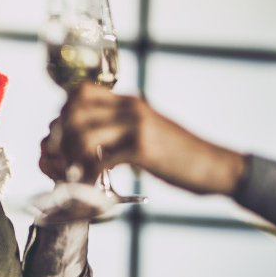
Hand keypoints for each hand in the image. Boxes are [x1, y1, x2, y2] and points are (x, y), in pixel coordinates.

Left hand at [43, 83, 246, 195]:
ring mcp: (137, 127)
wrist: (216, 166)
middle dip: (60, 137)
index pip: (80, 91)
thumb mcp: (149, 129)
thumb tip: (92, 135)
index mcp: (130, 102)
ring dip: (72, 158)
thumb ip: (122, 127)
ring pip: (82, 135)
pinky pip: (100, 159)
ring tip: (75, 174)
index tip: (61, 135)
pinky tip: (91, 185)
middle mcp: (131, 109)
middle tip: (61, 158)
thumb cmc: (180, 154)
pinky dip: (89, 174)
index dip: (63, 112)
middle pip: (74, 111)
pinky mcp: (142, 150)